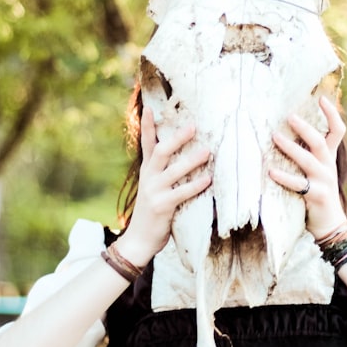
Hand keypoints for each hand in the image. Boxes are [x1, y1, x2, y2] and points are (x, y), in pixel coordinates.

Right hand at [118, 106, 211, 265]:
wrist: (139, 239)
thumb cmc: (153, 211)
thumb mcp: (154, 187)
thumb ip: (164, 172)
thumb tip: (184, 155)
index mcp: (147, 170)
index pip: (146, 143)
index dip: (146, 125)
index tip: (149, 107)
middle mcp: (149, 177)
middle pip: (160, 151)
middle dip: (176, 138)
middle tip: (192, 126)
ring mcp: (154, 191)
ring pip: (173, 171)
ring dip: (191, 160)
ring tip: (207, 151)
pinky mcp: (162, 206)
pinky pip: (181, 193)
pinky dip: (195, 186)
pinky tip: (208, 179)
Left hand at [268, 96, 346, 239]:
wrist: (331, 225)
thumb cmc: (317, 193)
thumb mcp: (317, 170)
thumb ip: (307, 152)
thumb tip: (284, 131)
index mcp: (329, 158)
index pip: (337, 131)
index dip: (332, 114)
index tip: (321, 97)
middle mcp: (329, 166)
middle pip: (321, 142)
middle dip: (305, 128)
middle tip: (289, 116)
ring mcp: (324, 181)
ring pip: (308, 160)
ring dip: (291, 148)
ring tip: (275, 137)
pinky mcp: (318, 196)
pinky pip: (299, 185)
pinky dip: (284, 178)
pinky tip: (271, 171)